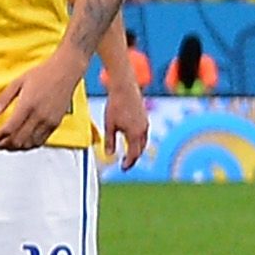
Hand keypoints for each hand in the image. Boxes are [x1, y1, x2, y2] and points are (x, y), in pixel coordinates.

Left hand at [0, 49, 80, 152]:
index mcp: (27, 105)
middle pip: (17, 140)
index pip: (8, 129)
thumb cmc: (43, 74)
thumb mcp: (17, 82)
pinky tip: (21, 142)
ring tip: (6, 144)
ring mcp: (48, 122)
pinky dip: (28, 145)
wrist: (65, 71)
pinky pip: (40, 141)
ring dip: (15, 147)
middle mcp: (39, 116)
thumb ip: (3, 100)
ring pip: (28, 144)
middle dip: (3, 145)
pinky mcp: (55, 124)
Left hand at [100, 53, 150, 169]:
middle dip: (134, 158)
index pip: (133, 154)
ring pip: (143, 141)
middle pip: (140, 149)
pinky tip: (131, 137)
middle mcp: (143, 130)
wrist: (124, 86)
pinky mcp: (144, 116)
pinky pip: (143, 133)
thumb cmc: (116, 104)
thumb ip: (110, 141)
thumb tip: (109, 154)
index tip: (123, 168)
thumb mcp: (109, 125)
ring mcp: (145, 122)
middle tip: (126, 164)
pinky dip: (138, 139)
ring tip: (129, 153)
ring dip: (137, 148)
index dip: (128, 163)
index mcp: (135, 134)